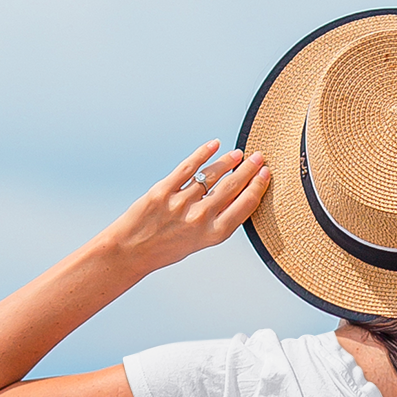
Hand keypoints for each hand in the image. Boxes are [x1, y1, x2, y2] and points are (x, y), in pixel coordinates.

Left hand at [108, 140, 270, 273]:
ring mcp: (181, 203)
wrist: (131, 251)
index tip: (265, 173)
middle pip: (232, 187)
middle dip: (249, 170)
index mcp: (212, 234)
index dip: (257, 187)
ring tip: (238, 154)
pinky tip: (214, 145)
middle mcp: (200, 218)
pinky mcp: (163, 190)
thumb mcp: (198, 242)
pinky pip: (188, 167)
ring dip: (228, 161)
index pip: (244, 205)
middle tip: (259, 157)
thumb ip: (216, 221)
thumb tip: (235, 195)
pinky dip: (203, 153)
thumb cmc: (165, 249)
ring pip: (212, 174)